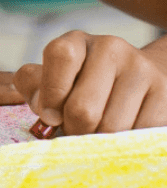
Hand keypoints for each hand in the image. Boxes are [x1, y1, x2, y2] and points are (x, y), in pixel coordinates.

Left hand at [14, 31, 166, 133]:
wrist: (141, 80)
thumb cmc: (85, 87)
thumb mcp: (55, 80)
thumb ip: (35, 87)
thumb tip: (45, 111)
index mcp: (77, 42)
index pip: (59, 55)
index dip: (51, 94)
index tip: (50, 117)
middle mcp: (110, 48)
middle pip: (82, 108)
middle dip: (74, 130)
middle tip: (77, 131)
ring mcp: (140, 68)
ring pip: (111, 128)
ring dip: (100, 142)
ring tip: (100, 132)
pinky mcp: (164, 92)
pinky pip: (139, 134)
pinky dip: (126, 144)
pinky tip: (123, 134)